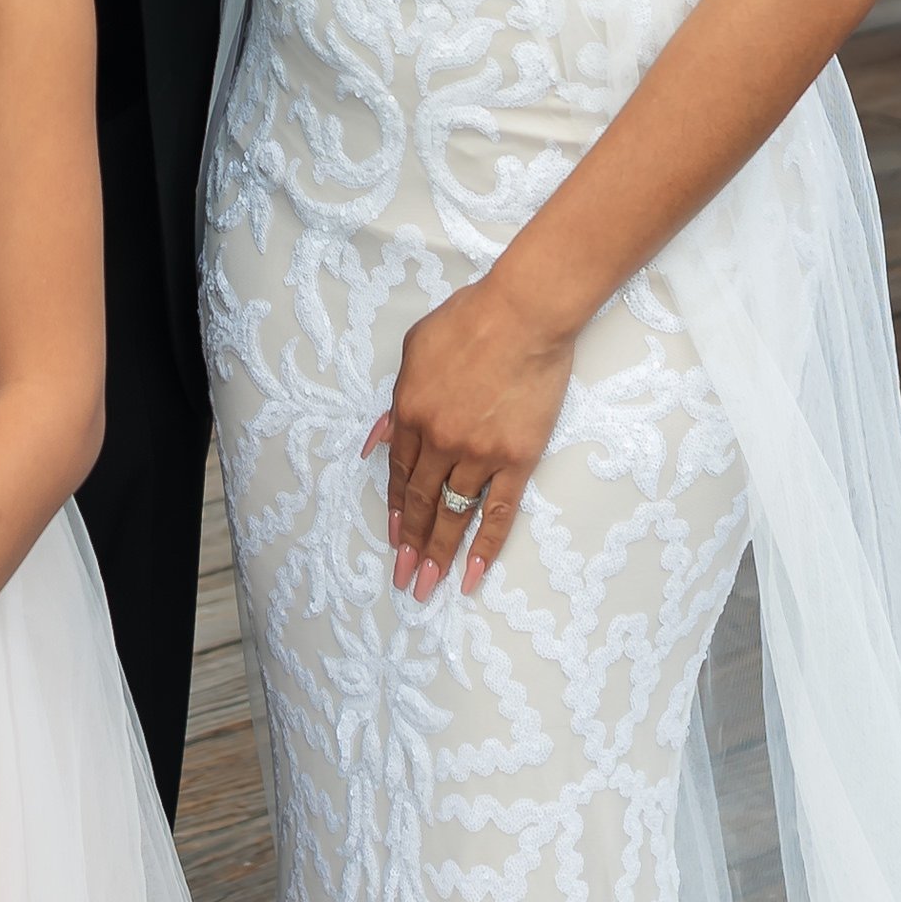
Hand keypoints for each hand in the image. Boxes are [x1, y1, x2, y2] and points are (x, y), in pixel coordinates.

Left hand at [367, 271, 579, 600]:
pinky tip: (472, 575)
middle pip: (418, 501)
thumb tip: (376, 441)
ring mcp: (477, 454)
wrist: (524, 315)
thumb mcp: (414, 350)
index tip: (392, 537)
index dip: (393, 508)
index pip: (397, 472)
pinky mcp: (516, 460)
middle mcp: (438, 441)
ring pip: (452, 514)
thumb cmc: (470, 321)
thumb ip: (396, 401)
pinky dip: (485, 547)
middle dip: (409, 544)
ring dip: (438, 552)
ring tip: (427, 585)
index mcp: (409, 413)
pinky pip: (498, 513)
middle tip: (403, 578)